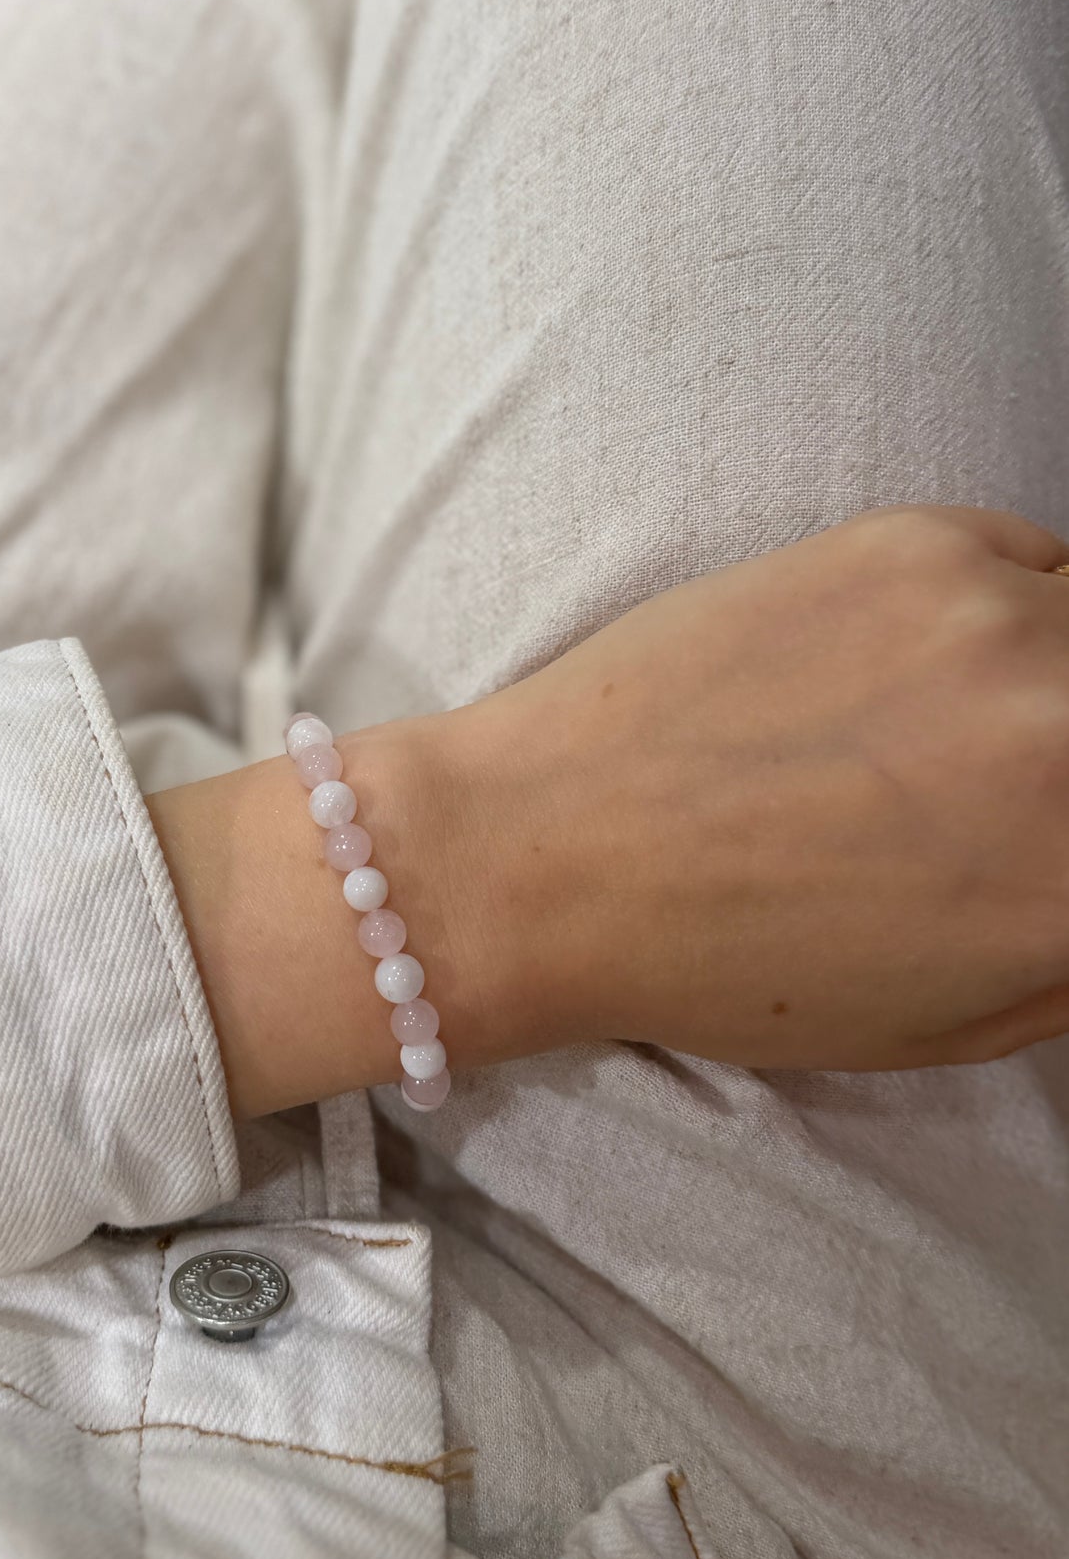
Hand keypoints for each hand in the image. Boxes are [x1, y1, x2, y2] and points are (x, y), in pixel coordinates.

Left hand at [446, 505, 1068, 1071]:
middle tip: (1017, 782)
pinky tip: (911, 667)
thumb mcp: (957, 1017)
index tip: (1052, 831)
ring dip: (1058, 677)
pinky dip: (1006, 611)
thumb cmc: (732, 964)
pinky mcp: (918, 541)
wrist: (541, 853)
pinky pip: (1034, 562)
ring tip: (970, 730)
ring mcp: (1001, 625)